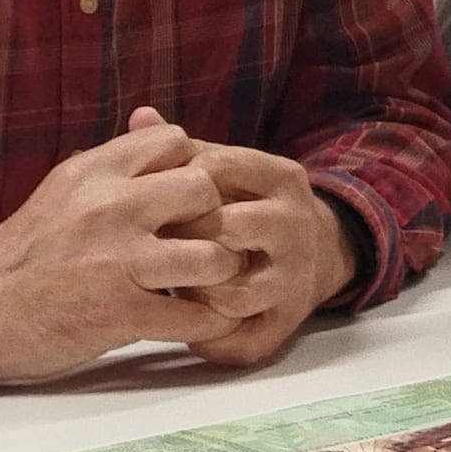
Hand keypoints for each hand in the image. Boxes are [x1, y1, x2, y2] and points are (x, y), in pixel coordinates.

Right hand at [0, 115, 251, 382]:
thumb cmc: (32, 249)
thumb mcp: (65, 189)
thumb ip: (114, 160)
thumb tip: (152, 116)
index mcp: (93, 172)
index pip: (174, 142)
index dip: (193, 166)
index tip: (191, 196)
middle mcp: (109, 208)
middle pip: (204, 192)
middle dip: (217, 216)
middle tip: (211, 238)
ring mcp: (117, 262)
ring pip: (213, 256)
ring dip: (223, 273)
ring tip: (215, 281)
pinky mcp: (121, 315)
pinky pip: (195, 317)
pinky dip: (214, 322)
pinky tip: (210, 319)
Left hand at [166, 125, 352, 369]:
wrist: (310, 255)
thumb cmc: (245, 207)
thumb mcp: (224, 171)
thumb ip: (183, 149)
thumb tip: (140, 114)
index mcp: (281, 176)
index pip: (214, 170)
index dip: (171, 187)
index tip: (150, 201)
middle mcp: (296, 223)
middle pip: (223, 228)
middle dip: (180, 240)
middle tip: (150, 246)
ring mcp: (296, 275)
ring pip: (230, 290)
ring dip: (190, 292)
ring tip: (168, 287)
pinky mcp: (287, 321)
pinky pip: (239, 337)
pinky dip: (206, 336)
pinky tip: (186, 322)